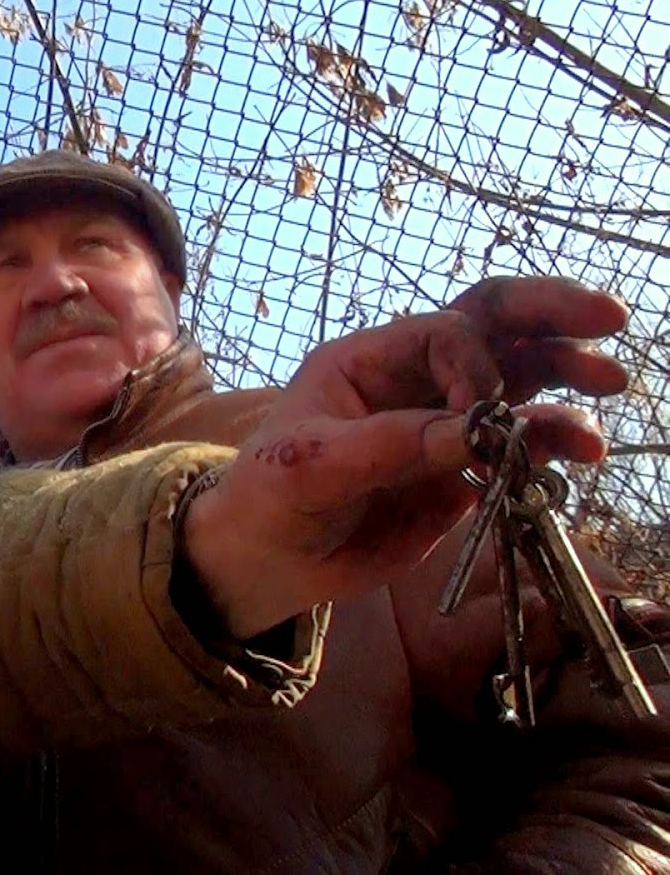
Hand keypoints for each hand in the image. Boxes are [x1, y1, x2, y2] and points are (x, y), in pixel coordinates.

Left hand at [182, 276, 628, 638]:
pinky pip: (518, 448)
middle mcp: (411, 383)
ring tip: (611, 391)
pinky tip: (582, 453)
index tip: (481, 415)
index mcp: (366, 361)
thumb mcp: (310, 468)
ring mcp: (440, 425)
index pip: (444, 334)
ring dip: (566, 382)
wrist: (267, 561)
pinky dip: (553, 444)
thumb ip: (390, 447)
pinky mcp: (459, 473)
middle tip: (609, 320)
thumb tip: (477, 431)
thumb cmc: (269, 499)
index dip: (475, 366)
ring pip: (518, 383)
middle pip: (491, 328)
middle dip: (551, 317)